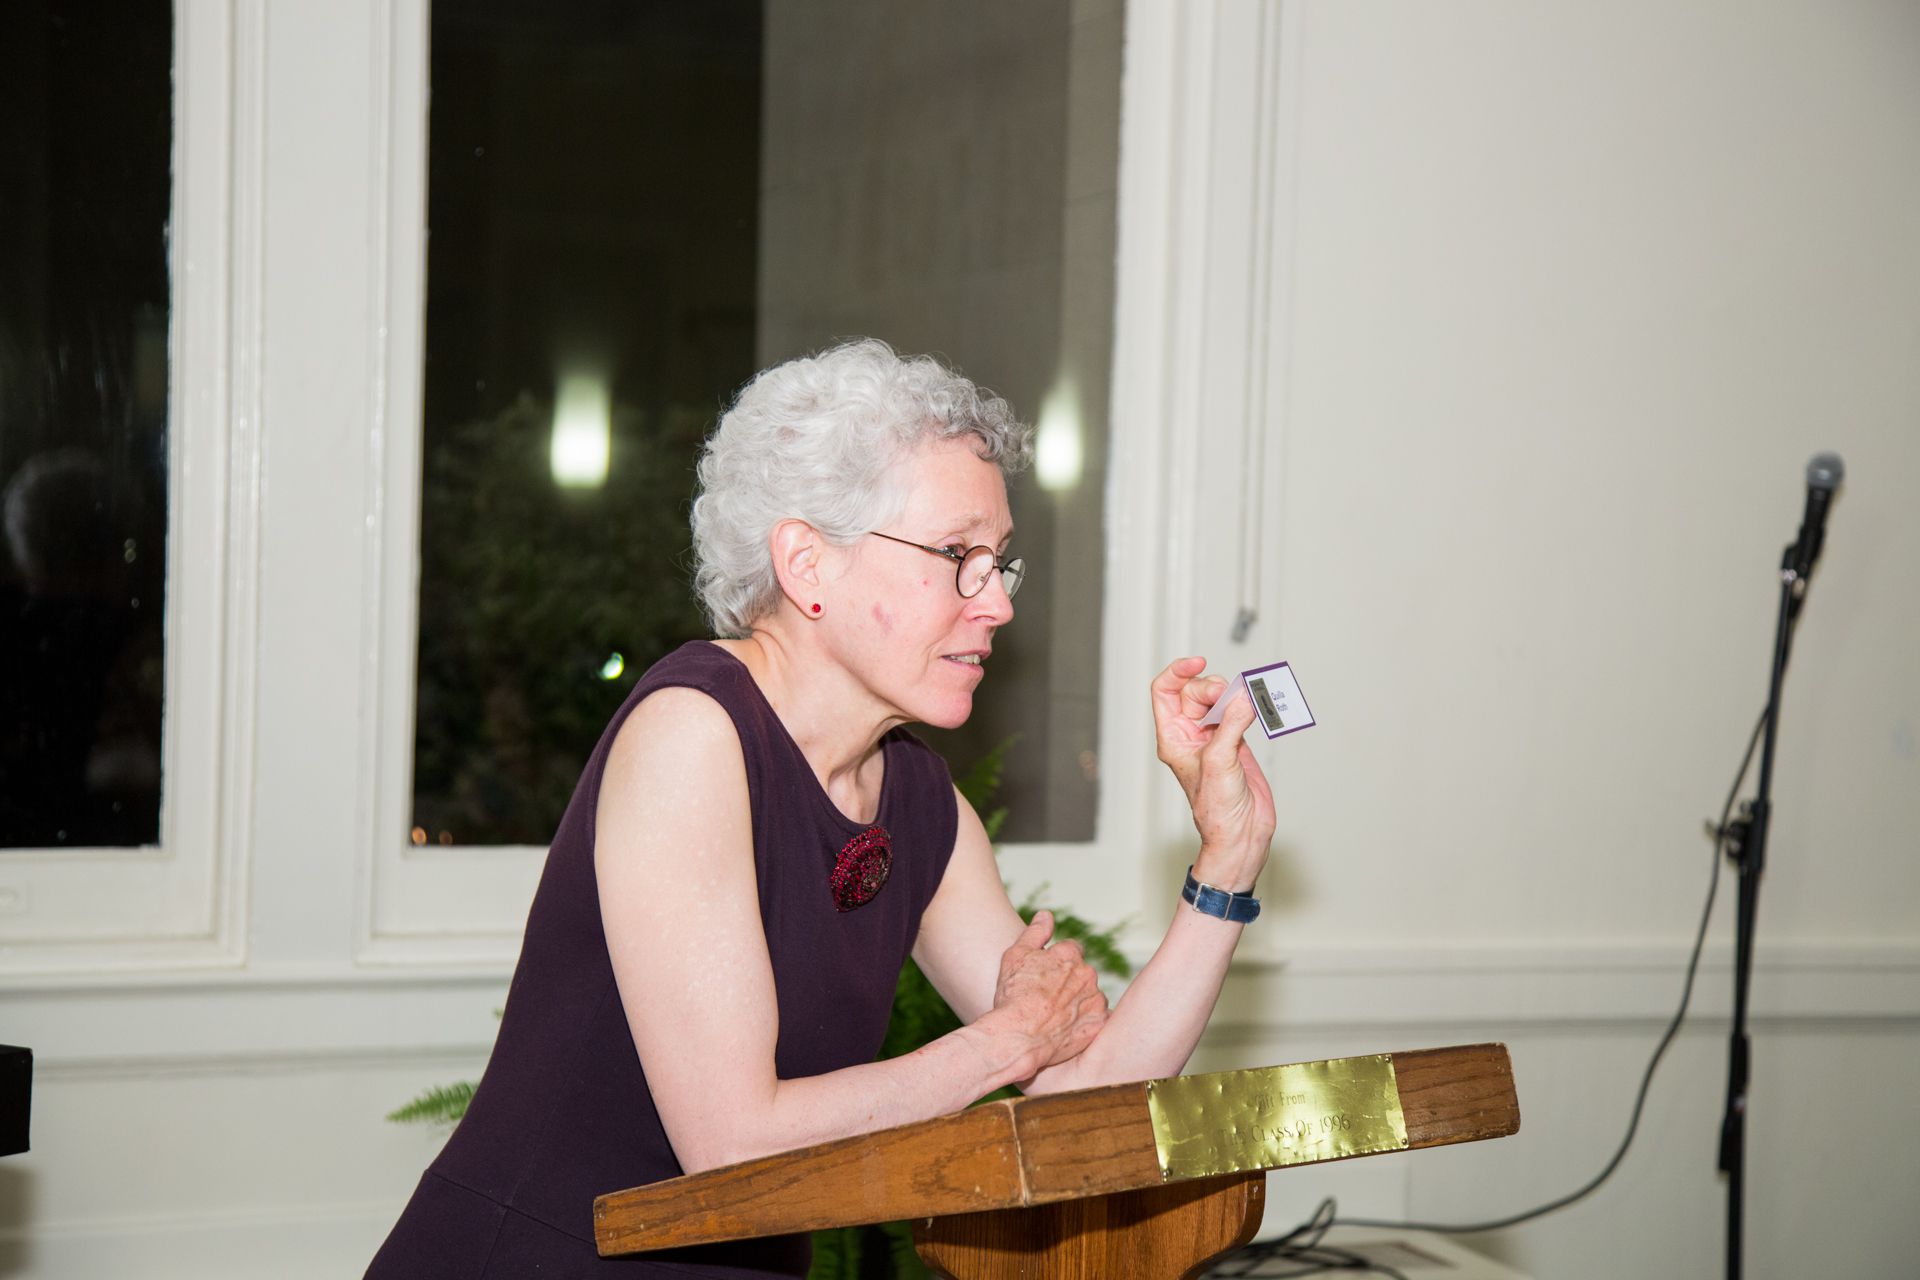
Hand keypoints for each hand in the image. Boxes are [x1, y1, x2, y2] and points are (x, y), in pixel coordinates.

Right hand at [981, 911, 1108, 1081]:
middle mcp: (1087, 974)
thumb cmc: (1012, 997)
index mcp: (1069, 954)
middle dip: (1069, 984)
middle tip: (1047, 1000)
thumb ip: (1034, 933)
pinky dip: (1086, 1023)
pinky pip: (1097, 1020)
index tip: (1045, 978)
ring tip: (1055, 1018)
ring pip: (1090, 997)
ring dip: (1079, 1003)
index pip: (1072, 951)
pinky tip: (1067, 1030)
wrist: (1017, 1038)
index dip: (1057, 964)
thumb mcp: (1015, 957)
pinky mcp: (1099, 1024)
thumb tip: (1046, 915)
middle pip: (1082, 975)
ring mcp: (1096, 1000)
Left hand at [1150, 656, 1276, 890]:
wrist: (1241, 832)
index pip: (1165, 691)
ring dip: (1234, 695)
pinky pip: (1241, 712)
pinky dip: (1250, 705)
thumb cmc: (1216, 809)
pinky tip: (1258, 707)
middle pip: (1197, 690)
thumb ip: (1230, 725)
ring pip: (1220, 698)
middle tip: (1231, 700)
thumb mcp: (1218, 762)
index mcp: (1173, 737)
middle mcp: (1191, 734)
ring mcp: (1214, 737)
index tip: (1198, 663)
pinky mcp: (1237, 741)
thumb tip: (1243, 698)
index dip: (1178, 671)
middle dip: (1213, 687)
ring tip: (1247, 705)